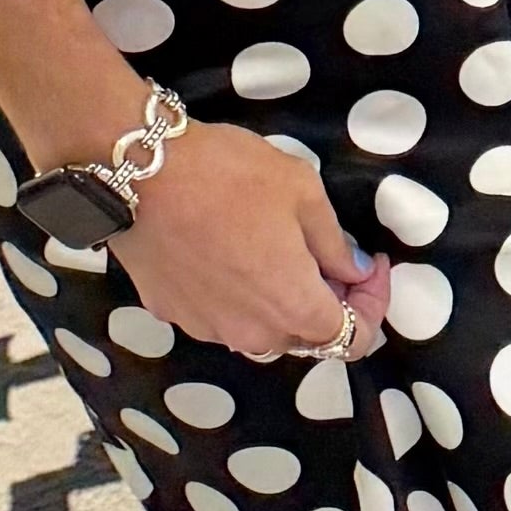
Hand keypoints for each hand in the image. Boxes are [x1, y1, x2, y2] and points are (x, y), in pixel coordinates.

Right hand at [106, 119, 390, 364]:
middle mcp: (252, 335)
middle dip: (327, 301)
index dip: (373, 305)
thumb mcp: (303, 193)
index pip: (354, 339)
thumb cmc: (228, 175)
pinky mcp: (170, 311)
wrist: (137, 170)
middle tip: (327, 252)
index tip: (371, 265)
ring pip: (260, 328)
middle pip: (306, 336)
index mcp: (294, 309)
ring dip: (278, 300)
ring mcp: (206, 328)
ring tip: (275, 249)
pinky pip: (219, 314)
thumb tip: (353, 271)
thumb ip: (336, 244)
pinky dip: (235, 293)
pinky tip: (227, 249)